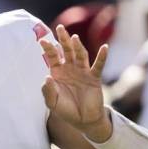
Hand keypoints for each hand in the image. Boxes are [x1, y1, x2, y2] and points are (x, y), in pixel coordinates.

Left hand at [40, 25, 111, 141]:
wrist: (83, 120)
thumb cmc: (66, 110)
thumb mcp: (53, 102)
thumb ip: (48, 91)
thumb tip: (47, 77)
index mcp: (57, 72)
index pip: (52, 57)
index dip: (48, 49)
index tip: (42, 41)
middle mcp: (70, 69)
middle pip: (66, 50)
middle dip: (63, 40)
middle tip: (60, 28)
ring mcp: (82, 72)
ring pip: (81, 55)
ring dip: (78, 46)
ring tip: (74, 38)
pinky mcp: (94, 78)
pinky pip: (98, 65)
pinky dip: (102, 56)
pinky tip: (105, 47)